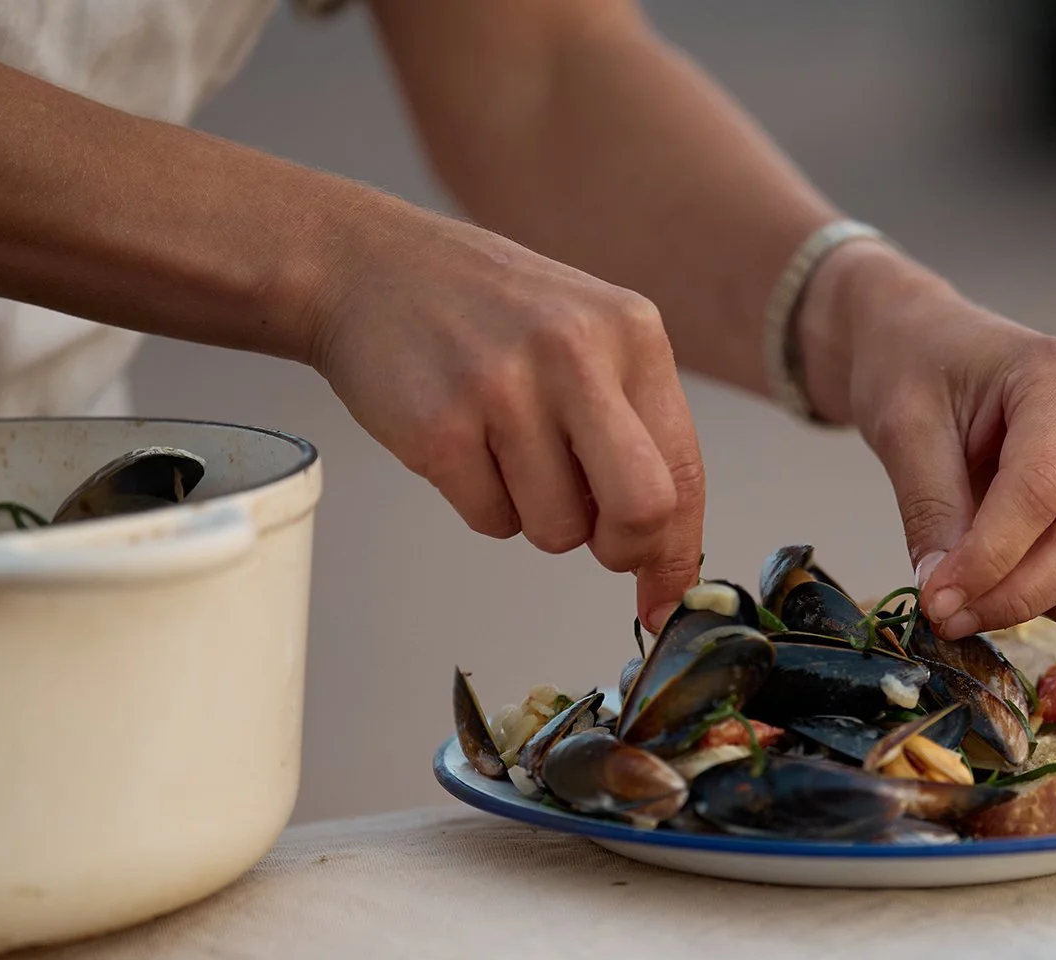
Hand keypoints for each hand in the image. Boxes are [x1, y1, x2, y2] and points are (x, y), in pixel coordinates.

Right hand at [306, 195, 705, 629]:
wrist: (371, 267)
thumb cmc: (487, 313)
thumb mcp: (585, 337)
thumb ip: (635, 429)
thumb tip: (665, 559)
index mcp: (631, 332)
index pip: (685, 469)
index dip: (677, 550)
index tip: (666, 596)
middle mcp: (576, 354)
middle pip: (642, 508)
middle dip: (622, 549)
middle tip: (593, 538)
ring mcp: (505, 389)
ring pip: (558, 530)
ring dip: (535, 515)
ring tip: (505, 449)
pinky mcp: (441, 428)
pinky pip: (491, 522)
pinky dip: (482, 504)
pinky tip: (464, 442)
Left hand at [796, 241, 1055, 637]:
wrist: (928, 347)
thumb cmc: (914, 371)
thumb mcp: (903, 430)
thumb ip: (930, 512)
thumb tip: (948, 597)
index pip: (1039, 491)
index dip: (988, 561)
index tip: (937, 601)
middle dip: (1020, 595)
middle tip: (951, 617)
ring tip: (995, 603)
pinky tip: (1035, 601)